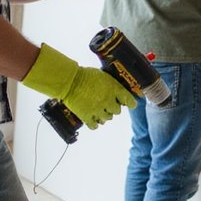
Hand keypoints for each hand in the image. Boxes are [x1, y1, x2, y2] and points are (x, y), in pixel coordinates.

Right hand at [22, 44, 136, 128]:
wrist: (69, 81)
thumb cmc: (85, 75)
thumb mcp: (104, 75)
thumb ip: (112, 85)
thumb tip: (116, 90)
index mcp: (114, 89)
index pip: (129, 100)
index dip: (130, 103)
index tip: (130, 104)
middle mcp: (108, 101)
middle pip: (117, 111)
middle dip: (114, 107)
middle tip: (108, 104)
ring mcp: (97, 110)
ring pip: (107, 118)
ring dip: (105, 115)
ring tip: (100, 110)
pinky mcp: (86, 116)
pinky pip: (95, 125)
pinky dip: (95, 123)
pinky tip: (94, 119)